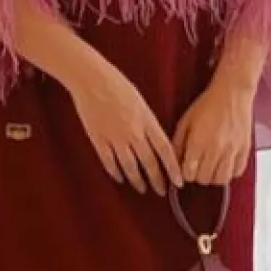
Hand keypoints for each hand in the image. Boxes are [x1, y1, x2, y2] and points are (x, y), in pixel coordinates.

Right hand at [63, 48, 182, 194]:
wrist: (91, 79)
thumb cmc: (117, 84)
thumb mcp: (140, 101)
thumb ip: (148, 122)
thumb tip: (154, 140)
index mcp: (147, 121)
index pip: (165, 150)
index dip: (172, 168)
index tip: (178, 182)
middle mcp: (134, 132)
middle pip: (149, 162)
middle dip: (156, 179)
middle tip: (160, 191)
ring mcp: (115, 138)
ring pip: (130, 166)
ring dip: (137, 180)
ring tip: (141, 189)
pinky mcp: (98, 139)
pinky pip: (109, 161)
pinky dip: (115, 172)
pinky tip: (119, 178)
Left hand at [173, 81, 254, 185]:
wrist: (232, 93)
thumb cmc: (207, 105)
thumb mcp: (185, 122)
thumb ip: (177, 144)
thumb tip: (173, 163)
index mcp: (199, 142)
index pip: (189, 174)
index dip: (185, 173)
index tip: (186, 167)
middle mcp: (216, 149)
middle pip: (204, 179)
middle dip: (197, 176)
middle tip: (197, 166)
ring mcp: (232, 150)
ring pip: (221, 179)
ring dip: (214, 177)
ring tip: (211, 167)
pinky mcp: (245, 149)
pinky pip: (237, 172)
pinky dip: (230, 172)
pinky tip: (224, 163)